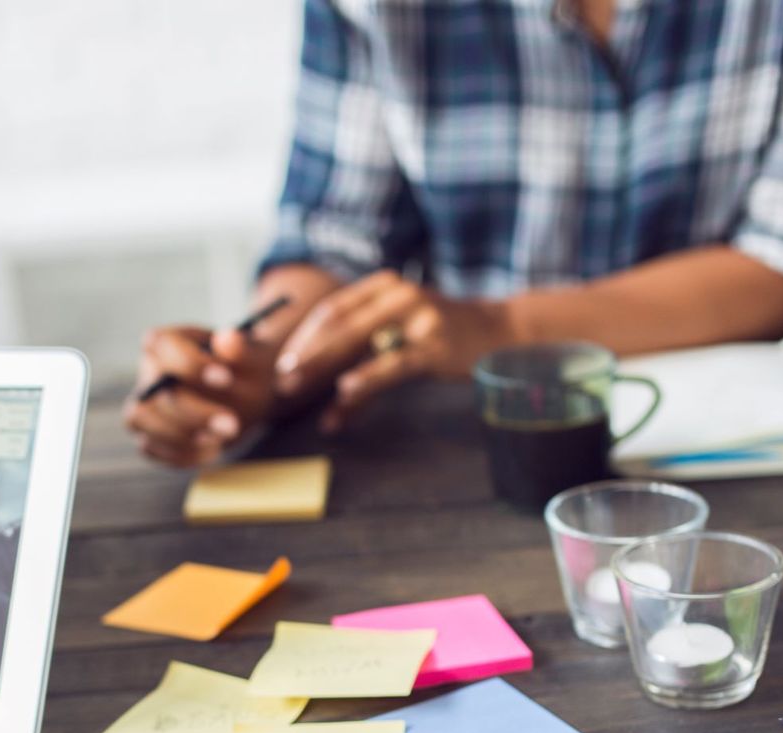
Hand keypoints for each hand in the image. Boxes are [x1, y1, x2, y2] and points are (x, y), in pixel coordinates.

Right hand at [125, 325, 278, 466]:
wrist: (247, 395)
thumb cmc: (246, 369)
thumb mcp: (254, 356)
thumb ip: (243, 349)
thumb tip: (228, 340)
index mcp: (167, 342)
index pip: (162, 346)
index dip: (190, 364)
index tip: (225, 377)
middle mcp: (148, 371)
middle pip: (154, 392)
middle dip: (194, 413)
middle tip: (232, 425)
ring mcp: (144, 403)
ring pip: (140, 419)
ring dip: (180, 436)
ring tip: (219, 440)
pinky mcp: (148, 433)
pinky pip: (149, 447)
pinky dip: (180, 453)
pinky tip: (211, 450)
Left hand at [273, 270, 513, 430]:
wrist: (501, 333)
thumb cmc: (445, 337)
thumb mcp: (404, 333)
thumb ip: (370, 351)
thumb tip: (333, 396)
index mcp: (385, 286)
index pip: (334, 309)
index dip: (304, 336)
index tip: (283, 362)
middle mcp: (398, 294)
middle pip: (339, 324)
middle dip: (306, 355)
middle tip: (281, 380)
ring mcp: (418, 318)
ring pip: (358, 342)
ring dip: (322, 368)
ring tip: (298, 390)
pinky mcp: (435, 346)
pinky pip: (392, 364)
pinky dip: (365, 379)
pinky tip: (344, 392)